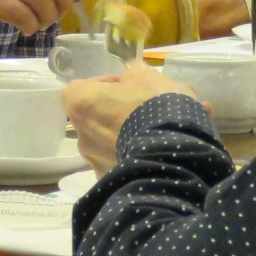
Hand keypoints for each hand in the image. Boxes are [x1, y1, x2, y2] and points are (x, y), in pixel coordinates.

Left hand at [63, 63, 199, 172]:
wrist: (174, 154)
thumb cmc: (155, 106)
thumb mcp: (149, 76)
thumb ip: (132, 73)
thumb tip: (129, 78)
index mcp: (82, 103)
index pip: (81, 88)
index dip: (104, 84)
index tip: (126, 86)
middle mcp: (81, 134)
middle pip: (95, 118)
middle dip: (115, 112)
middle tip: (141, 109)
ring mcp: (94, 161)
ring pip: (107, 143)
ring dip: (124, 136)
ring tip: (154, 134)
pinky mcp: (110, 181)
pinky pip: (119, 163)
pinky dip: (132, 158)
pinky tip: (156, 153)